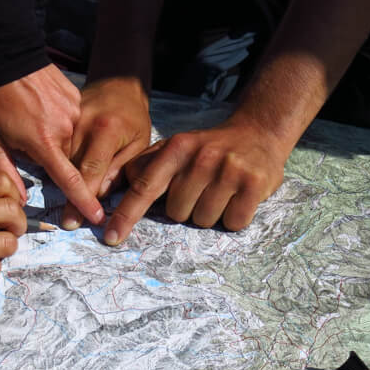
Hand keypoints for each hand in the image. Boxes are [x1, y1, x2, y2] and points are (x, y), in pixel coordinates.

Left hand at [0, 64, 103, 224]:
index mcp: (44, 142)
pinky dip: (59, 121)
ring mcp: (74, 112)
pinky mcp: (77, 99)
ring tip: (33, 119)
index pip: (69, 179)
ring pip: (70, 140)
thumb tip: (20, 199)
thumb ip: (6, 172)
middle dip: (50, 157)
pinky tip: (42, 108)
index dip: (83, 201)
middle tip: (26, 138)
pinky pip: (72, 121)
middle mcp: (65, 129)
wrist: (7, 56)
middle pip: (66, 158)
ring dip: (55, 139)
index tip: (97, 216)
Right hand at [61, 77, 151, 228]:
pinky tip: (58, 184)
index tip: (81, 219)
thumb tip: (100, 193)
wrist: (118, 84)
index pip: (91, 170)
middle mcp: (82, 125)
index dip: (85, 198)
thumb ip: (121, 168)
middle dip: (69, 198)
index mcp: (105, 130)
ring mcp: (67, 121)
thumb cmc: (133, 118)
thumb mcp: (138, 142)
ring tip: (63, 210)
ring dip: (61, 183)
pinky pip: (56, 147)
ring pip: (60, 159)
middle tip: (68, 223)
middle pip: (71, 168)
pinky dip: (56, 166)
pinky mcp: (61, 122)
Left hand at [103, 118, 289, 244]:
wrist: (258, 132)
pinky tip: (238, 197)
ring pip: (204, 220)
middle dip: (187, 208)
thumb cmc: (208, 148)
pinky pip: (233, 222)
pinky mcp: (254, 184)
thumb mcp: (175, 147)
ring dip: (210, 213)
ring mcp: (229, 170)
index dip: (126, 215)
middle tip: (202, 189)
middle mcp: (201, 157)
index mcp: (176, 148)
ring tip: (221, 191)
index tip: (111, 238)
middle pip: (177, 213)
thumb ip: (144, 166)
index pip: (144, 187)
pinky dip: (234, 217)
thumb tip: (111, 188)